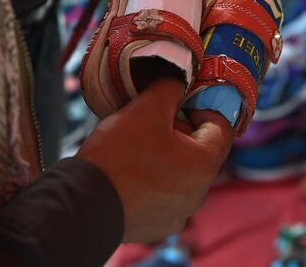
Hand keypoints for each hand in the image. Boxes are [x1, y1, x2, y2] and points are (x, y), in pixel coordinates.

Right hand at [77, 77, 232, 242]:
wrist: (84, 203)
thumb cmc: (119, 155)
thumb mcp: (146, 108)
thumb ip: (170, 87)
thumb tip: (179, 80)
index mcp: (204, 165)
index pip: (221, 126)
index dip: (202, 104)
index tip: (180, 97)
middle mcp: (198, 194)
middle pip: (197, 149)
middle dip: (178, 128)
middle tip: (151, 116)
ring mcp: (177, 213)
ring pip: (178, 171)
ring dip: (163, 153)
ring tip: (134, 143)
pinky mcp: (156, 225)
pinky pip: (161, 193)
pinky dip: (150, 178)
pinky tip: (127, 169)